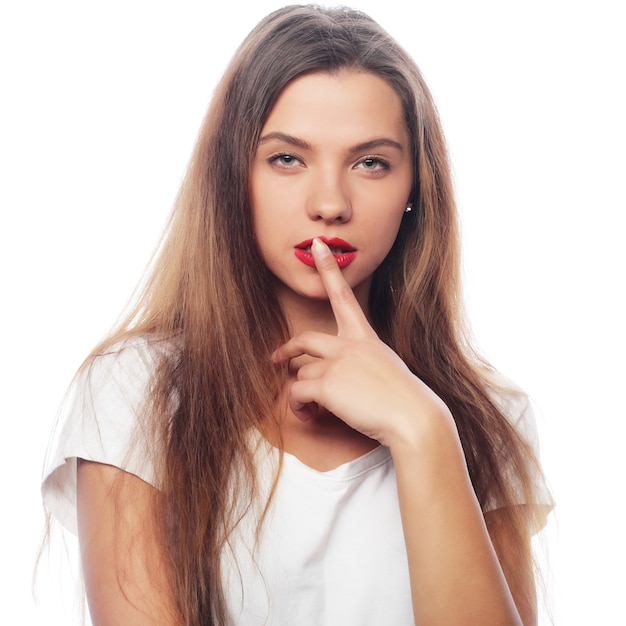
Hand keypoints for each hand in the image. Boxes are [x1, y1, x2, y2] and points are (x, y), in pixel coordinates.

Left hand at [271, 238, 451, 448]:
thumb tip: (335, 378)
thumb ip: (359, 365)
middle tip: (277, 358)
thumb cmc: (404, 399)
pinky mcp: (327, 384)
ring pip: (302, 373)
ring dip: (304, 393)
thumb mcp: (385, 369)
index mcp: (365, 337)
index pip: (343, 296)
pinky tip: (310, 415)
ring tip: (314, 409)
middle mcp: (350, 345)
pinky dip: (298, 407)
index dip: (329, 269)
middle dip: (288, 349)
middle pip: (306, 338)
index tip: (318, 246)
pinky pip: (297, 393)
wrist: (414, 418)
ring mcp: (338, 363)